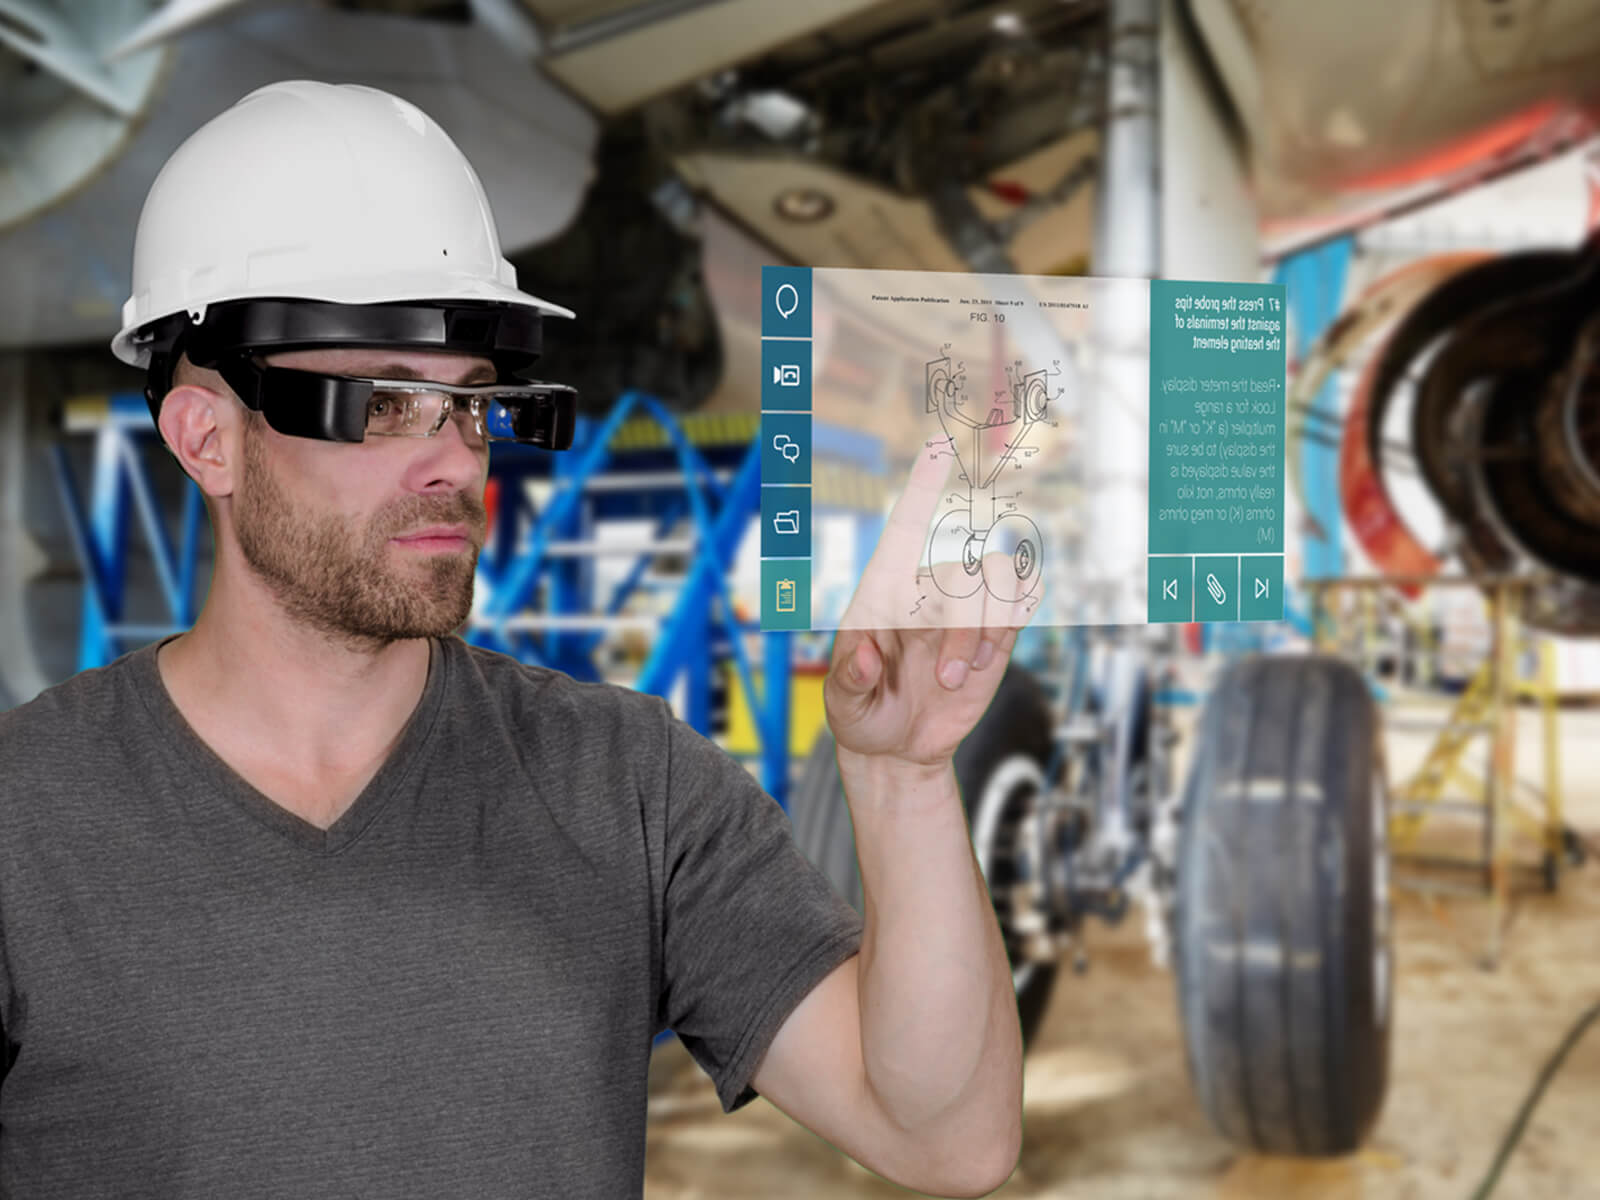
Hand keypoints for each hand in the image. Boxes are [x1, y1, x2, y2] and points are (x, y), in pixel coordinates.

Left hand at [823, 439, 1044, 769]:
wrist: (896, 749)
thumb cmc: (860, 717)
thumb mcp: (843, 706)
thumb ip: (848, 680)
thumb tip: (864, 656)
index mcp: (883, 594)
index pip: (904, 530)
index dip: (923, 487)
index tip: (939, 443)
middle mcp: (926, 593)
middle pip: (964, 575)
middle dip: (962, 630)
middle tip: (945, 681)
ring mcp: (963, 612)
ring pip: (999, 582)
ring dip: (989, 629)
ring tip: (962, 675)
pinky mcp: (994, 635)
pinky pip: (1021, 600)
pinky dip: (1014, 620)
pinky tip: (988, 655)